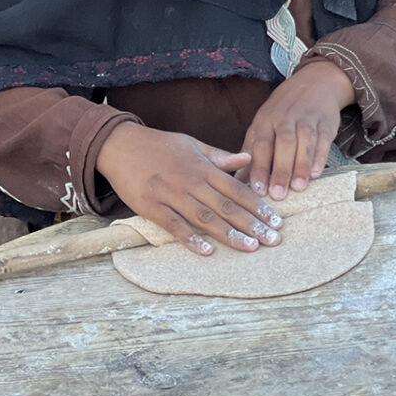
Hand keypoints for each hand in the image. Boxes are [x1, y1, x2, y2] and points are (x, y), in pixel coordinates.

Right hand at [95, 122, 282, 256]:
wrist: (119, 144)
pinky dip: (190, 239)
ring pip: (204, 218)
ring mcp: (170, 194)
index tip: (276, 221)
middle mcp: (190, 180)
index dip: (258, 206)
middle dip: (252, 225)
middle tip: (273, 240)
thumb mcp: (191, 144)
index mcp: (202, 166)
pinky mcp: (150, 206)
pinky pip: (174, 225)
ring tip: (249, 248)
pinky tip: (206, 251)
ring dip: (229, 234)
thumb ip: (219, 156)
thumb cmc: (158, 145)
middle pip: (226, 206)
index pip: (237, 189)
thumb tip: (248, 159)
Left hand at [240, 60, 354, 199]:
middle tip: (278, 195)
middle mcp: (284, 118)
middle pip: (282, 144)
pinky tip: (315, 173)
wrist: (315, 82)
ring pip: (303, 142)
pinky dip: (319, 156)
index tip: (258, 190)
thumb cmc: (283, 111)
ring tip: (298, 188)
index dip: (259, 168)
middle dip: (280, 170)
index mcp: (265, 120)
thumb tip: (237, 181)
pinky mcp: (325, 122)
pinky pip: (322, 139)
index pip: (260, 145)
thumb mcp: (263, 124)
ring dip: (300, 166)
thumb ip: (251, 152)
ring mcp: (306, 118)